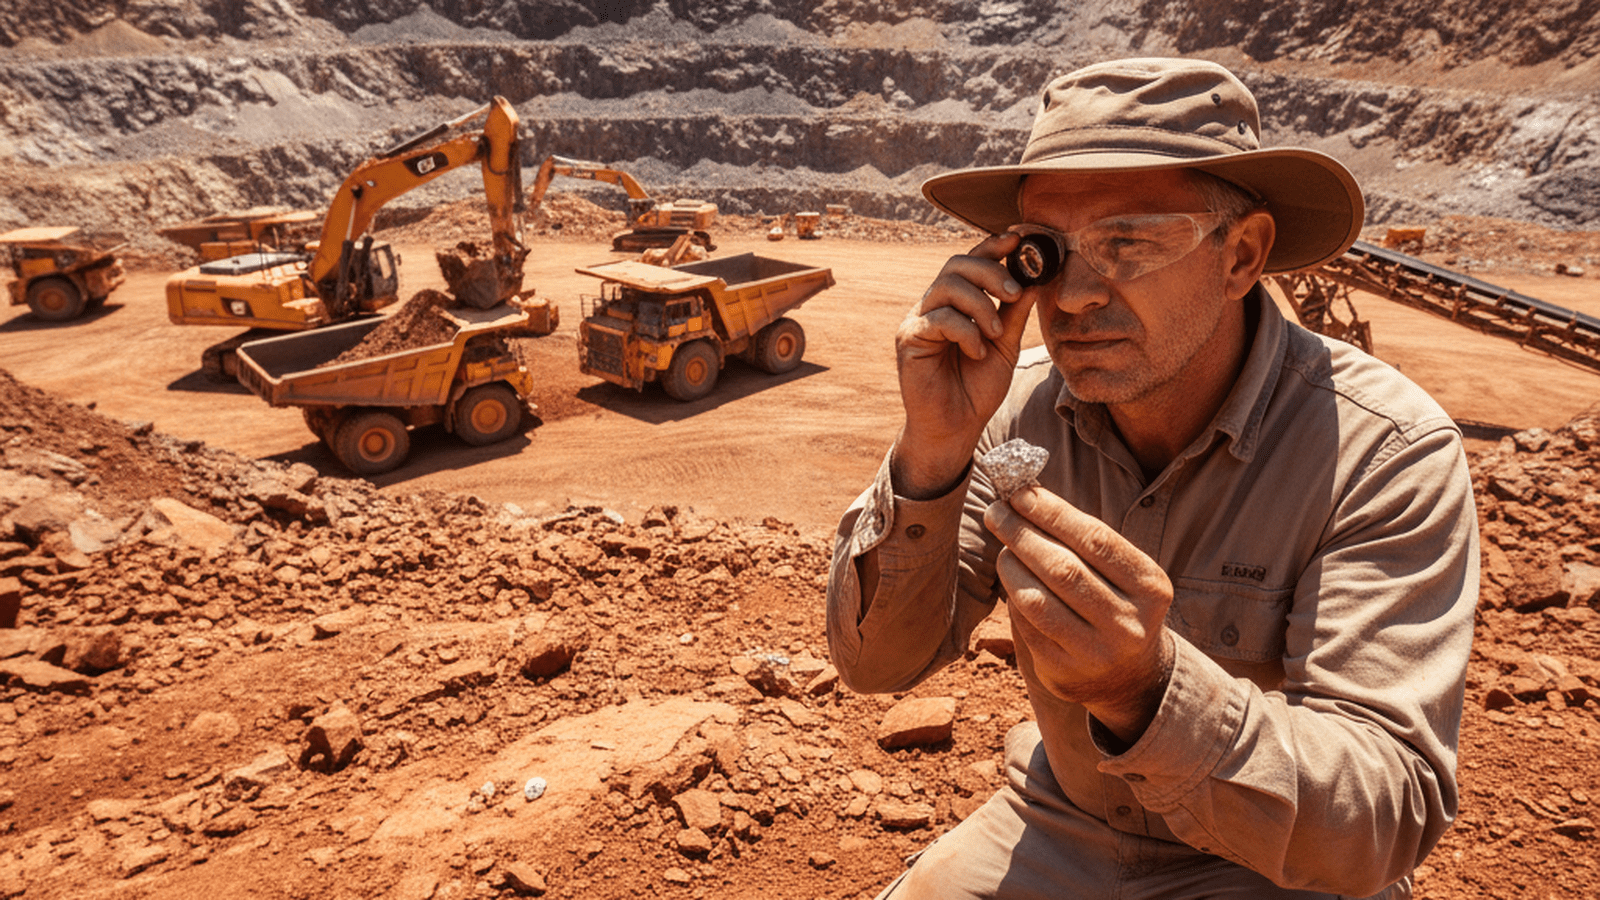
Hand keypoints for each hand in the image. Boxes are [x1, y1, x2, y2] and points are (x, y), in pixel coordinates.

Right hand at [891, 233, 1034, 497]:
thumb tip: (1035, 278)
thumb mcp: (1005, 346)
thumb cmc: (977, 388)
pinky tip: (976, 352)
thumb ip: (1015, 313)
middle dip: (990, 272)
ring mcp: (918, 320)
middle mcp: (934, 305)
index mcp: (957, 303)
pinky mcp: (908, 339)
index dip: (993, 246)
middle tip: (1014, 293)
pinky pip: (938, 318)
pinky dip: (965, 331)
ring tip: (995, 332)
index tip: (1019, 238)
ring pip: (947, 285)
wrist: (957, 427)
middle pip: (957, 264)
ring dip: (980, 305)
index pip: (972, 262)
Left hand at [984, 485, 1175, 743]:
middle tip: (996, 511)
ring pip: (1037, 600)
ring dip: (1011, 565)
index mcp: (1151, 588)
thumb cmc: (1116, 604)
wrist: (1130, 678)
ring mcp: (1096, 654)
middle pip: (1062, 568)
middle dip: (1022, 533)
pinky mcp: (1064, 673)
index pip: (1095, 539)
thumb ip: (1084, 540)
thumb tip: (1025, 496)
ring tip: (1002, 545)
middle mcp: (1128, 624)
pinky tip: (1010, 578)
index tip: (1020, 492)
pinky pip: (1026, 625)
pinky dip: (1014, 596)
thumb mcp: (1122, 574)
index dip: (1053, 512)